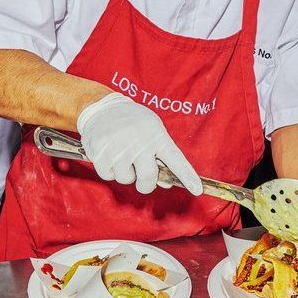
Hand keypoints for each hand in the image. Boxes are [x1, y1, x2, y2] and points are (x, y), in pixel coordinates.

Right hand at [77, 93, 202, 195]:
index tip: (197, 190)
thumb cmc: (134, 122)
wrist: (103, 108)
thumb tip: (166, 183)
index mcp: (156, 135)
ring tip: (123, 155)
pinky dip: (109, 170)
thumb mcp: (153, 130)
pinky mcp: (100, 153)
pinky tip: (110, 155)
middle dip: (146, 183)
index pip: (175, 159)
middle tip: (142, 175)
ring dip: (126, 173)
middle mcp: (139, 142)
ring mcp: (118, 148)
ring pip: (126, 179)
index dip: (187, 176)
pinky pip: (108, 176)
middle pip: (148, 179)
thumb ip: (161, 155)